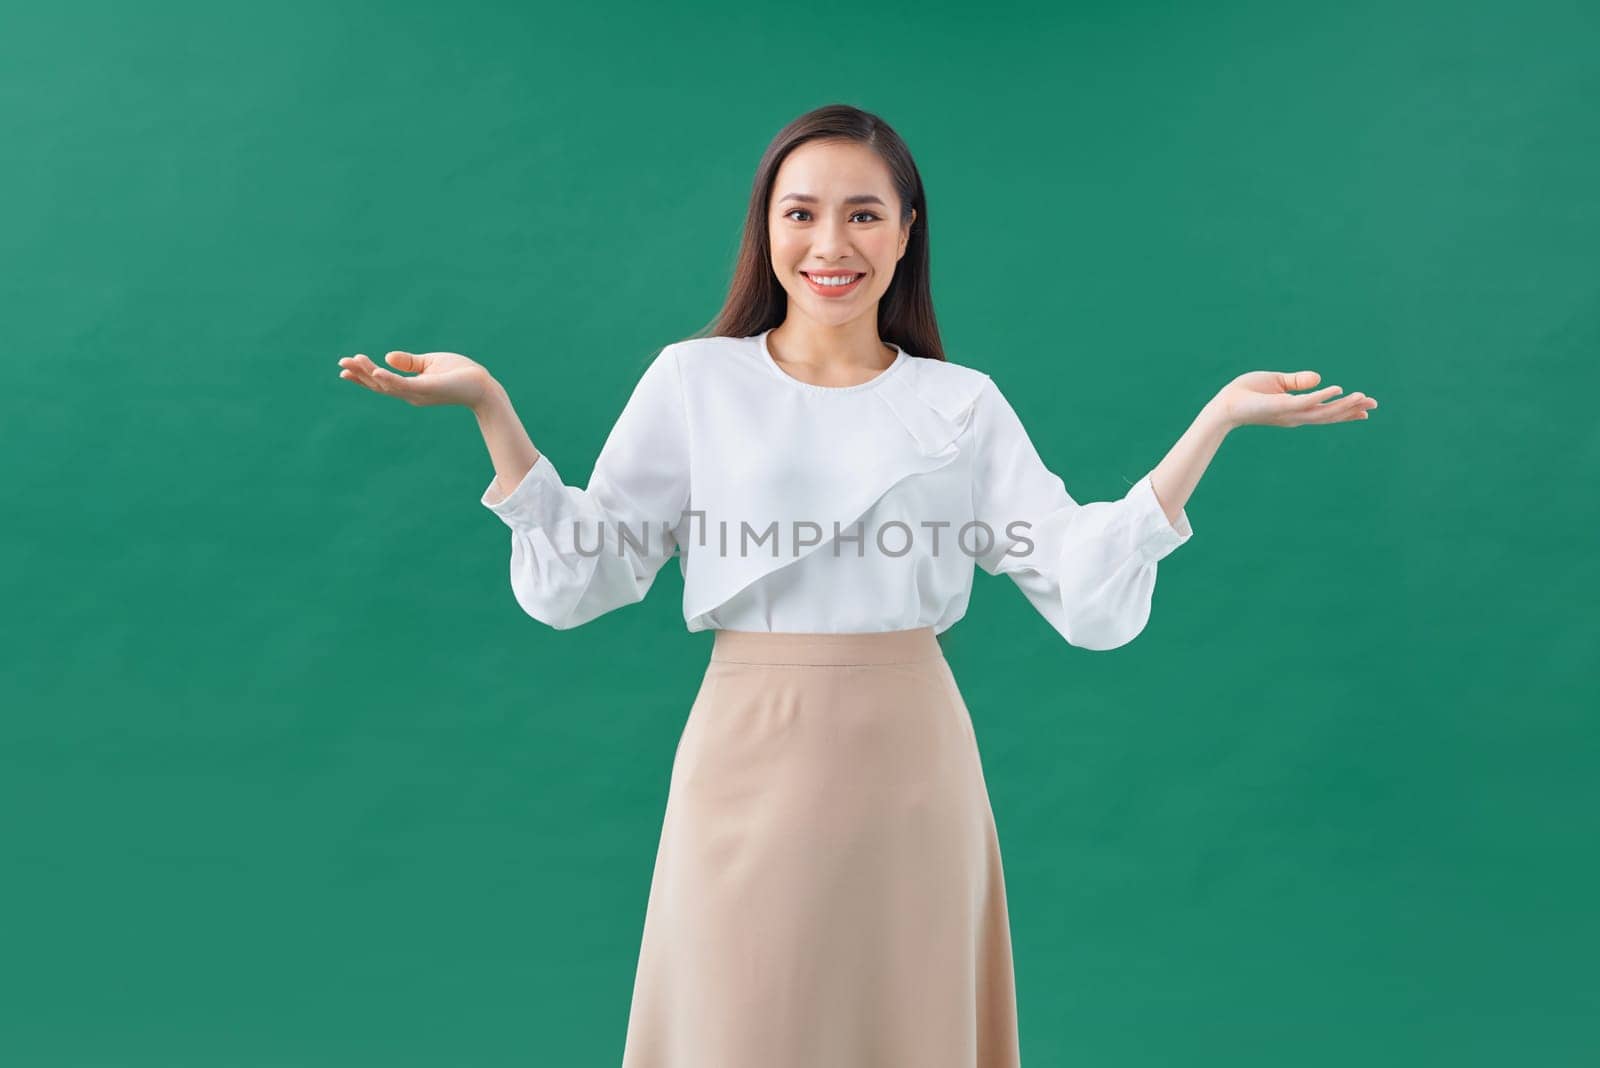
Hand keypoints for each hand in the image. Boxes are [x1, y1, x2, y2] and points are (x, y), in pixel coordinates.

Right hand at [336, 350, 495, 408]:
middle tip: (341, 364)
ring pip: (388, 385)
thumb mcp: (429, 363)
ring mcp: (419, 394)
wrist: (483, 386)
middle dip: (360, 375)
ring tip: (353, 362)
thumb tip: (387, 356)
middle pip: (379, 385)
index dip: (363, 375)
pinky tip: (377, 371)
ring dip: (369, 374)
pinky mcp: (428, 389)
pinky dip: (390, 379)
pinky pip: (405, 385)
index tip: (345, 368)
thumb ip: (409, 362)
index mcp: (411, 388)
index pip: (381, 382)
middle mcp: (411, 394)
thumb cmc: (460, 374)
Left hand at [1208, 371, 1377, 429]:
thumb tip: (1321, 378)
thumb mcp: (1276, 382)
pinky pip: (1304, 401)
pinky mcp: (1280, 407)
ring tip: (1364, 399)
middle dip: (1351, 410)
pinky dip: (1321, 396)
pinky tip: (1337, 389)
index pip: (1325, 411)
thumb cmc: (1246, 393)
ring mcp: (1289, 413)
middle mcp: (1295, 416)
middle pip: (1329, 414)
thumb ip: (1297, 381)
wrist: (1224, 404)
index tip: (1366, 409)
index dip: (1345, 410)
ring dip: (1344, 405)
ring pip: (1322, 411)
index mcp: (1295, 410)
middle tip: (1374, 405)